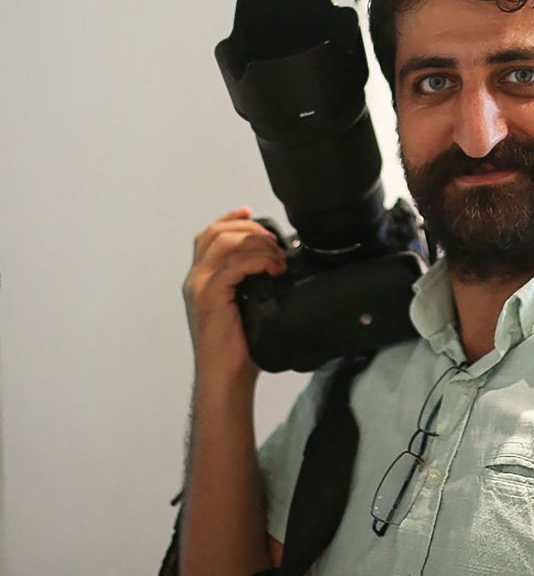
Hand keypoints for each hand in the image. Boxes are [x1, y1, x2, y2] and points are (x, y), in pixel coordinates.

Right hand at [183, 206, 286, 383]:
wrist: (226, 377)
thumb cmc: (241, 347)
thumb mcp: (250, 306)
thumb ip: (254, 282)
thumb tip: (282, 265)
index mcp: (201, 278)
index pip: (210, 235)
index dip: (230, 218)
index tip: (252, 211)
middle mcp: (195, 278)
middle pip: (217, 232)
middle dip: (251, 228)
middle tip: (276, 242)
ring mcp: (199, 286)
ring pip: (225, 242)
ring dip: (257, 243)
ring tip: (278, 258)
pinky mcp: (208, 296)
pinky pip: (234, 264)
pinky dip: (258, 260)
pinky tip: (274, 269)